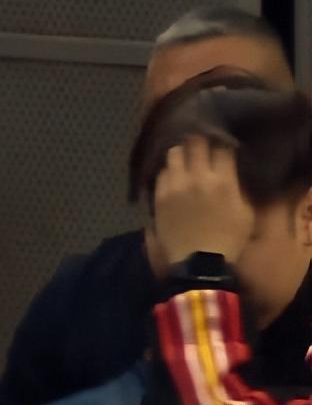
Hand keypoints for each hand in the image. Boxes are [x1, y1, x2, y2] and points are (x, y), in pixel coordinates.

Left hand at [153, 135, 254, 264]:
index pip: (221, 147)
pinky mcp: (158, 196)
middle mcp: (196, 177)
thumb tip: (231, 173)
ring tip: (183, 159)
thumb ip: (238, 188)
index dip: (221, 143)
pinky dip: (167, 171)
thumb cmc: (229, 239)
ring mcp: (174, 185)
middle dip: (198, 141)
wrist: (199, 262)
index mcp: (222, 180)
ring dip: (180, 154)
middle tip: (199, 145)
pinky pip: (161, 174)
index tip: (220, 145)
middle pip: (195, 143)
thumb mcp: (245, 212)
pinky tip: (171, 176)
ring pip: (173, 154)